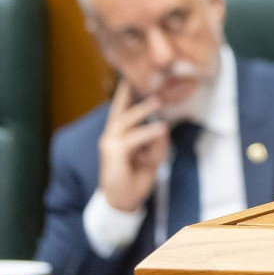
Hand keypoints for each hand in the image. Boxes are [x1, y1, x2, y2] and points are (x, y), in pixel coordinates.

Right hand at [97, 82, 168, 213]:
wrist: (122, 202)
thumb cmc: (135, 176)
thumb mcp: (152, 157)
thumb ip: (157, 142)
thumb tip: (164, 128)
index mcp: (119, 132)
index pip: (122, 107)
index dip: (126, 90)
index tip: (131, 72)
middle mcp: (111, 135)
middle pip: (120, 108)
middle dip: (129, 91)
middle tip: (142, 76)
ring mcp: (109, 143)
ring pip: (127, 121)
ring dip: (143, 109)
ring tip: (159, 100)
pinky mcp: (112, 154)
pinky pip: (132, 139)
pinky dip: (147, 133)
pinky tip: (161, 129)